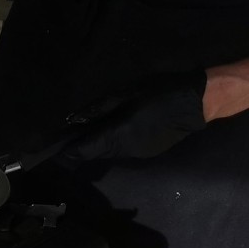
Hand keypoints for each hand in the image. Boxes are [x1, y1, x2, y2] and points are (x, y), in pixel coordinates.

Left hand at [59, 70, 207, 162]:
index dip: (66, 152)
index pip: (84, 151)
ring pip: (107, 153)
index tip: (51, 149)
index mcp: (118, 135)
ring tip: (84, 131)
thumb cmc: (158, 93)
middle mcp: (125, 150)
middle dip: (78, 147)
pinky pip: (120, 151)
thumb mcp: (124, 94)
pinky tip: (109, 130)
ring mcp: (137, 154)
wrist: (197, 102)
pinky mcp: (146, 152)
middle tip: (65, 136)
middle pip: (93, 154)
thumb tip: (74, 120)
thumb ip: (98, 109)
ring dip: (95, 145)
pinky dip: (110, 143)